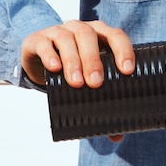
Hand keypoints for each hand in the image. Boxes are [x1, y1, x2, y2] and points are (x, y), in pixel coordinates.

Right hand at [21, 20, 134, 141]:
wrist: (39, 57)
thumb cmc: (72, 68)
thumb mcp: (87, 82)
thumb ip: (102, 103)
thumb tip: (118, 136)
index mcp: (99, 34)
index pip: (115, 35)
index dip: (123, 50)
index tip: (127, 71)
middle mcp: (80, 29)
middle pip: (89, 36)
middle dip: (94, 59)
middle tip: (96, 83)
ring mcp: (58, 31)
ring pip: (67, 39)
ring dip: (73, 60)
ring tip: (76, 83)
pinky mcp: (38, 40)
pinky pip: (44, 44)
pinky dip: (50, 55)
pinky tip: (54, 68)